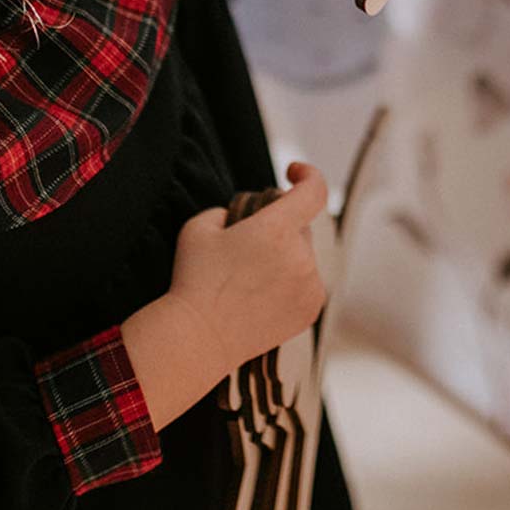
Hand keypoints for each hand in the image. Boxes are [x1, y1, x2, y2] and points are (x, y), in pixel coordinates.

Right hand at [169, 161, 327, 374]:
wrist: (198, 337)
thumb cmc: (195, 280)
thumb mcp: (201, 225)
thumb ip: (230, 209)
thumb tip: (249, 218)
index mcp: (276, 230)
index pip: (314, 191)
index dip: (308, 175)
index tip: (292, 173)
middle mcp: (300, 257)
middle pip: (301, 227)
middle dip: (280, 228)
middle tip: (248, 246)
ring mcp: (309, 286)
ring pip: (304, 255)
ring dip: (286, 255)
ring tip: (250, 277)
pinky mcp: (310, 310)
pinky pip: (307, 281)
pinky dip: (291, 280)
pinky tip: (262, 293)